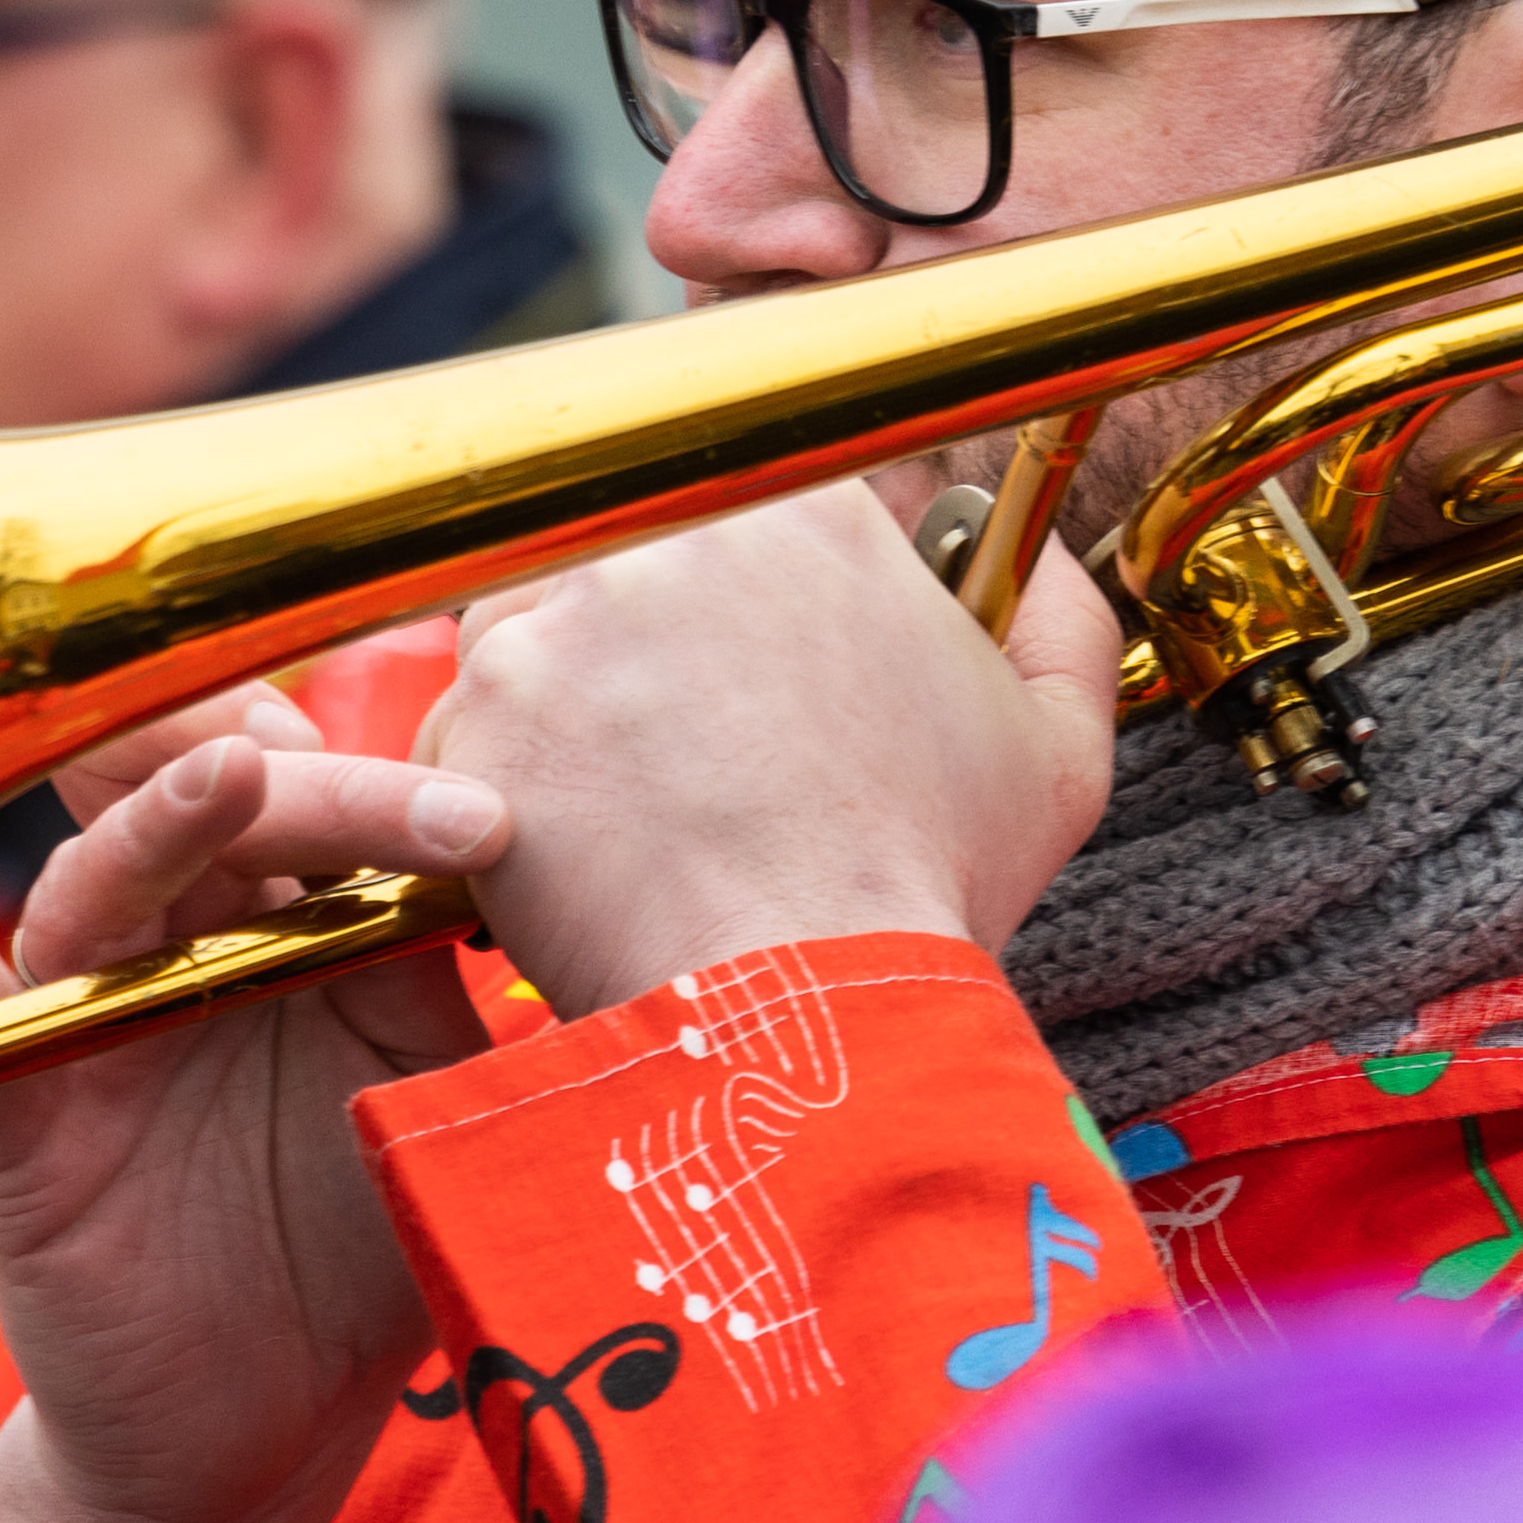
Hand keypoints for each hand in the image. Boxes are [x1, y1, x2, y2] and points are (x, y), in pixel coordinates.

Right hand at [0, 696, 508, 1522]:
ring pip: (101, 880)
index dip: (386, 788)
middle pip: (205, 804)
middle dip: (286, 771)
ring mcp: (85, 1013)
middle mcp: (175, 937)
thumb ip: (442, 973)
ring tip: (224, 776)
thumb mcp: (427, 1095)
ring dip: (153, 818)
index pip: (315, 799)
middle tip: (383, 792)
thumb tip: (537, 845)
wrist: (265, 1431)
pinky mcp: (16, 1111)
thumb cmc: (357, 1247)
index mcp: (281, 915)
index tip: (490, 820)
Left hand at [429, 480, 1121, 1023]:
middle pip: (625, 566)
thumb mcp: (1056, 750)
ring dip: (562, 715)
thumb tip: (1037, 550)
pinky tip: (576, 861)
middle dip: (640, 654)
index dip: (733, 606)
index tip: (735, 681)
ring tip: (633, 818)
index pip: (737, 512)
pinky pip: (464, 736)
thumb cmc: (926, 890)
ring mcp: (568, 616)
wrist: (805, 1010)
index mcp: (810, 512)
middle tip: (682, 762)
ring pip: (531, 637)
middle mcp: (677, 535)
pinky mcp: (488, 709)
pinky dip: (501, 797)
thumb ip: (1059, 620)